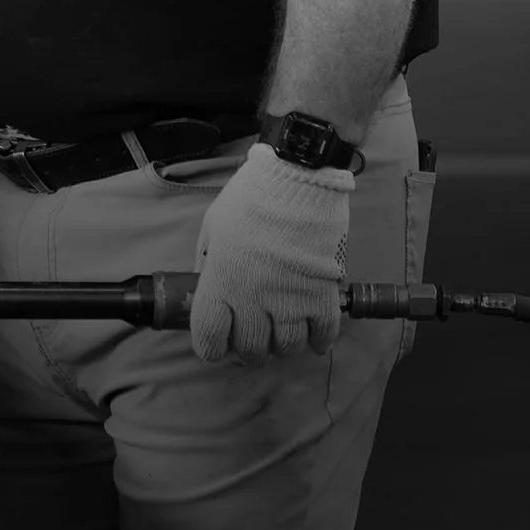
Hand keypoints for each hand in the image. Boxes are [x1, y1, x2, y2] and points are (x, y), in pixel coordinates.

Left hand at [189, 143, 352, 364]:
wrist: (296, 179)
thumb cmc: (249, 198)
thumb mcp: (213, 228)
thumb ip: (209, 263)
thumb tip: (206, 287)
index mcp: (222, 282)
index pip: (209, 338)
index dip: (211, 348)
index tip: (216, 344)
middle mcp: (254, 300)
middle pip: (251, 349)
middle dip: (248, 350)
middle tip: (251, 337)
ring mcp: (291, 300)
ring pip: (287, 347)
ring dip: (281, 346)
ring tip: (280, 333)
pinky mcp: (323, 295)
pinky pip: (323, 334)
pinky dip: (318, 341)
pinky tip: (312, 337)